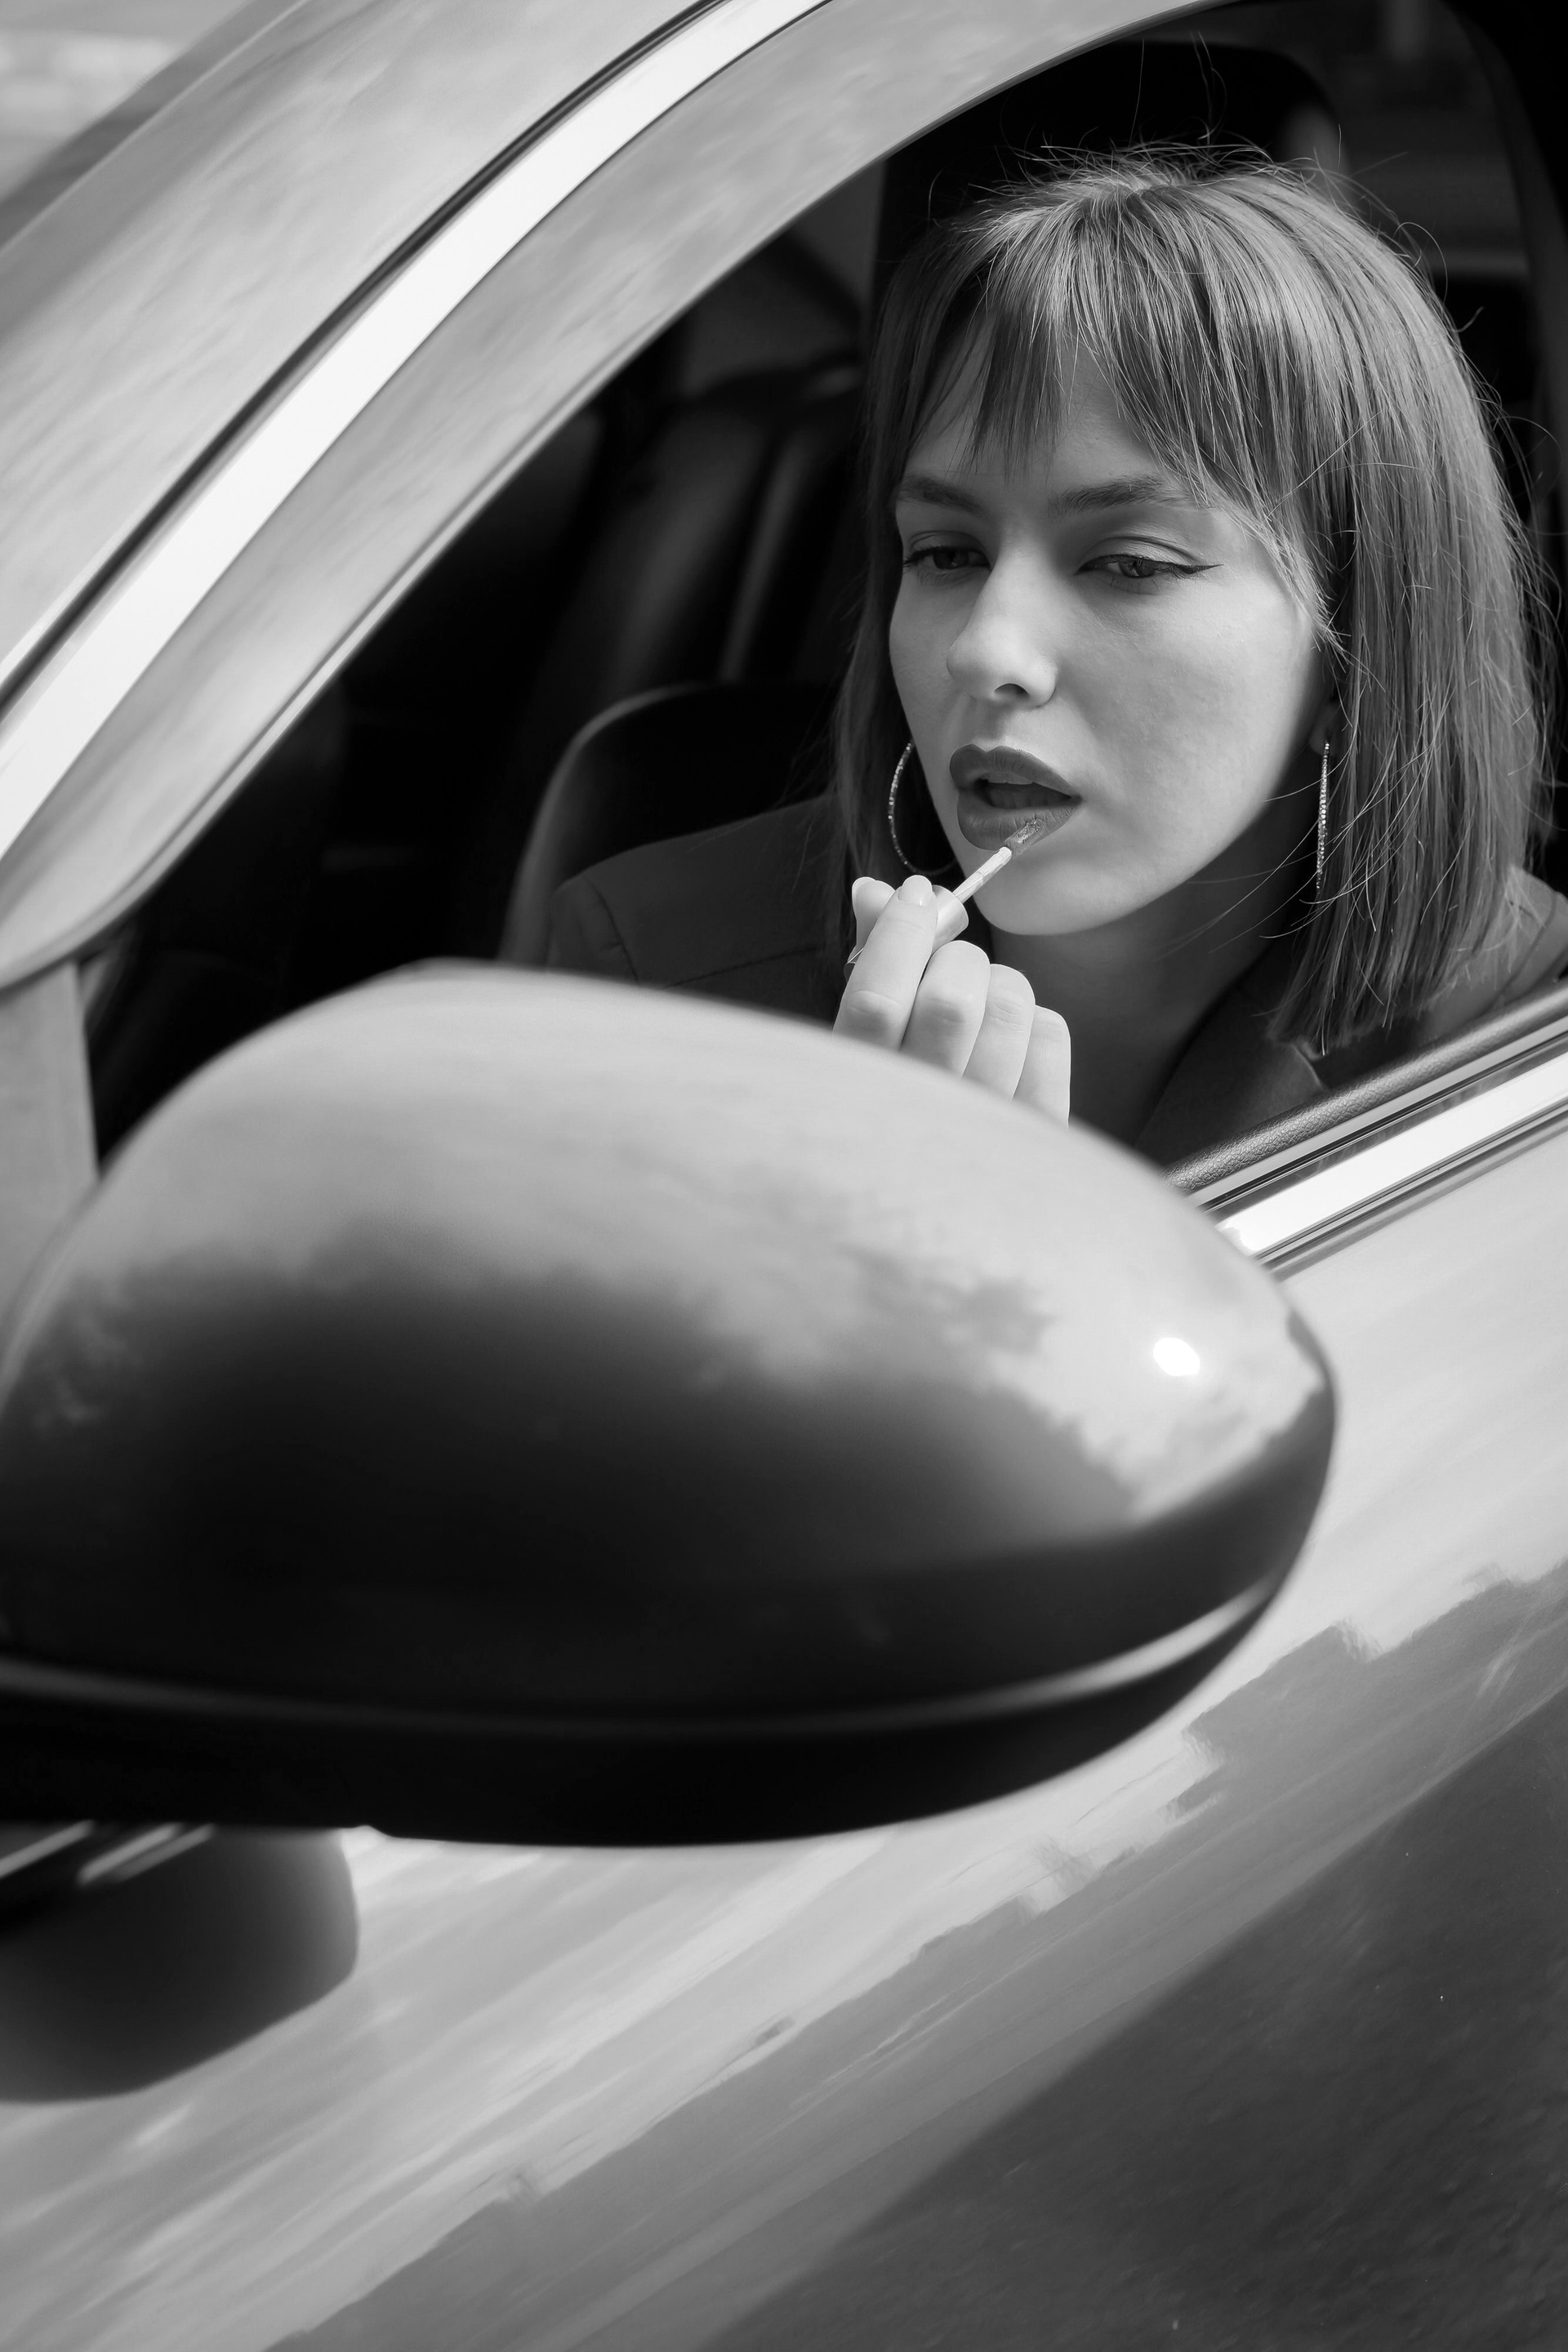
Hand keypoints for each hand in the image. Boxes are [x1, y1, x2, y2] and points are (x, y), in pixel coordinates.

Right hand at [834, 874, 1070, 1120]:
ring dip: (997, 985)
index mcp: (862, 1091)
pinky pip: (1049, 1035)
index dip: (901, 931)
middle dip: (954, 959)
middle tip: (947, 969)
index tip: (915, 898)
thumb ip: (870, 960)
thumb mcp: (864, 1036)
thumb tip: (876, 891)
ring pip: (1009, 1009)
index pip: (876, 1003)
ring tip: (981, 1007)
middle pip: (951, 1004)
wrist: (943, 1189)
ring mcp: (984, 1126)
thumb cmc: (895, 1092)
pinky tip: (1010, 1043)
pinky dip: (1033, 1020)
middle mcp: (922, 1117)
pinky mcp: (1040, 1127)